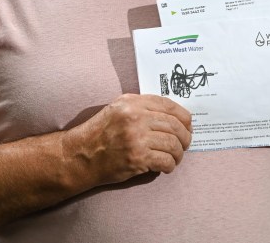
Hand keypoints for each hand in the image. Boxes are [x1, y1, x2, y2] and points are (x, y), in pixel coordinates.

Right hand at [65, 93, 192, 184]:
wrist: (80, 155)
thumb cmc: (100, 132)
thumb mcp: (118, 108)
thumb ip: (142, 106)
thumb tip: (173, 114)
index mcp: (133, 103)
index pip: (168, 105)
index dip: (184, 116)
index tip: (188, 124)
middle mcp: (136, 118)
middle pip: (174, 125)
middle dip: (185, 137)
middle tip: (185, 144)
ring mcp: (137, 138)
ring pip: (173, 144)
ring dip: (179, 153)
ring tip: (176, 157)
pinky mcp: (137, 158)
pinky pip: (165, 160)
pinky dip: (170, 165)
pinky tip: (167, 166)